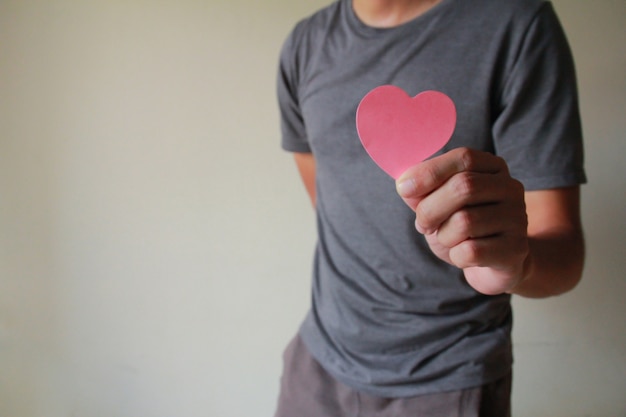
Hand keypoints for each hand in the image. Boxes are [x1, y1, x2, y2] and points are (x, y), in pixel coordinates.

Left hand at [396, 148, 529, 294]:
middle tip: (422, 224)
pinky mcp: (516, 249)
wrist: (491, 265)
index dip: (430, 172)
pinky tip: (462, 256)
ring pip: (465, 221)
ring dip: (443, 236)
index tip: (403, 189)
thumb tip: (405, 185)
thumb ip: (422, 192)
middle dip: (430, 209)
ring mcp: (518, 218)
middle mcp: (511, 188)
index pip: (464, 157)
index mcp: (492, 168)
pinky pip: (471, 251)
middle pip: (464, 187)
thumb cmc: (461, 229)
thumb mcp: (438, 205)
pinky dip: (455, 256)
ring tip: (447, 240)